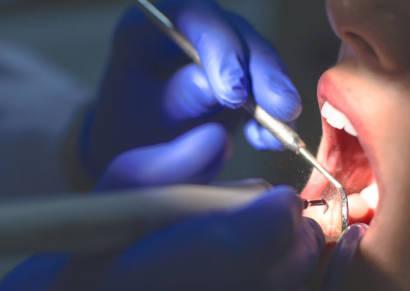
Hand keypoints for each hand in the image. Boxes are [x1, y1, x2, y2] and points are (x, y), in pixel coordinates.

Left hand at [79, 0, 301, 179]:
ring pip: (257, 59)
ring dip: (275, 93)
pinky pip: (263, 89)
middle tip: (281, 109)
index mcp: (148, 28)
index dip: (222, 50)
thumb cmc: (124, 135)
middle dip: (263, 71)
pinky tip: (269, 141)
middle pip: (236, 35)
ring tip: (285, 125)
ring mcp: (216, 54)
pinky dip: (271, 115)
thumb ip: (179, 104)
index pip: (193, 18)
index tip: (235, 94)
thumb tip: (228, 93)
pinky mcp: (236, 79)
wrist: (129, 153)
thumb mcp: (137, 127)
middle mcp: (187, 31)